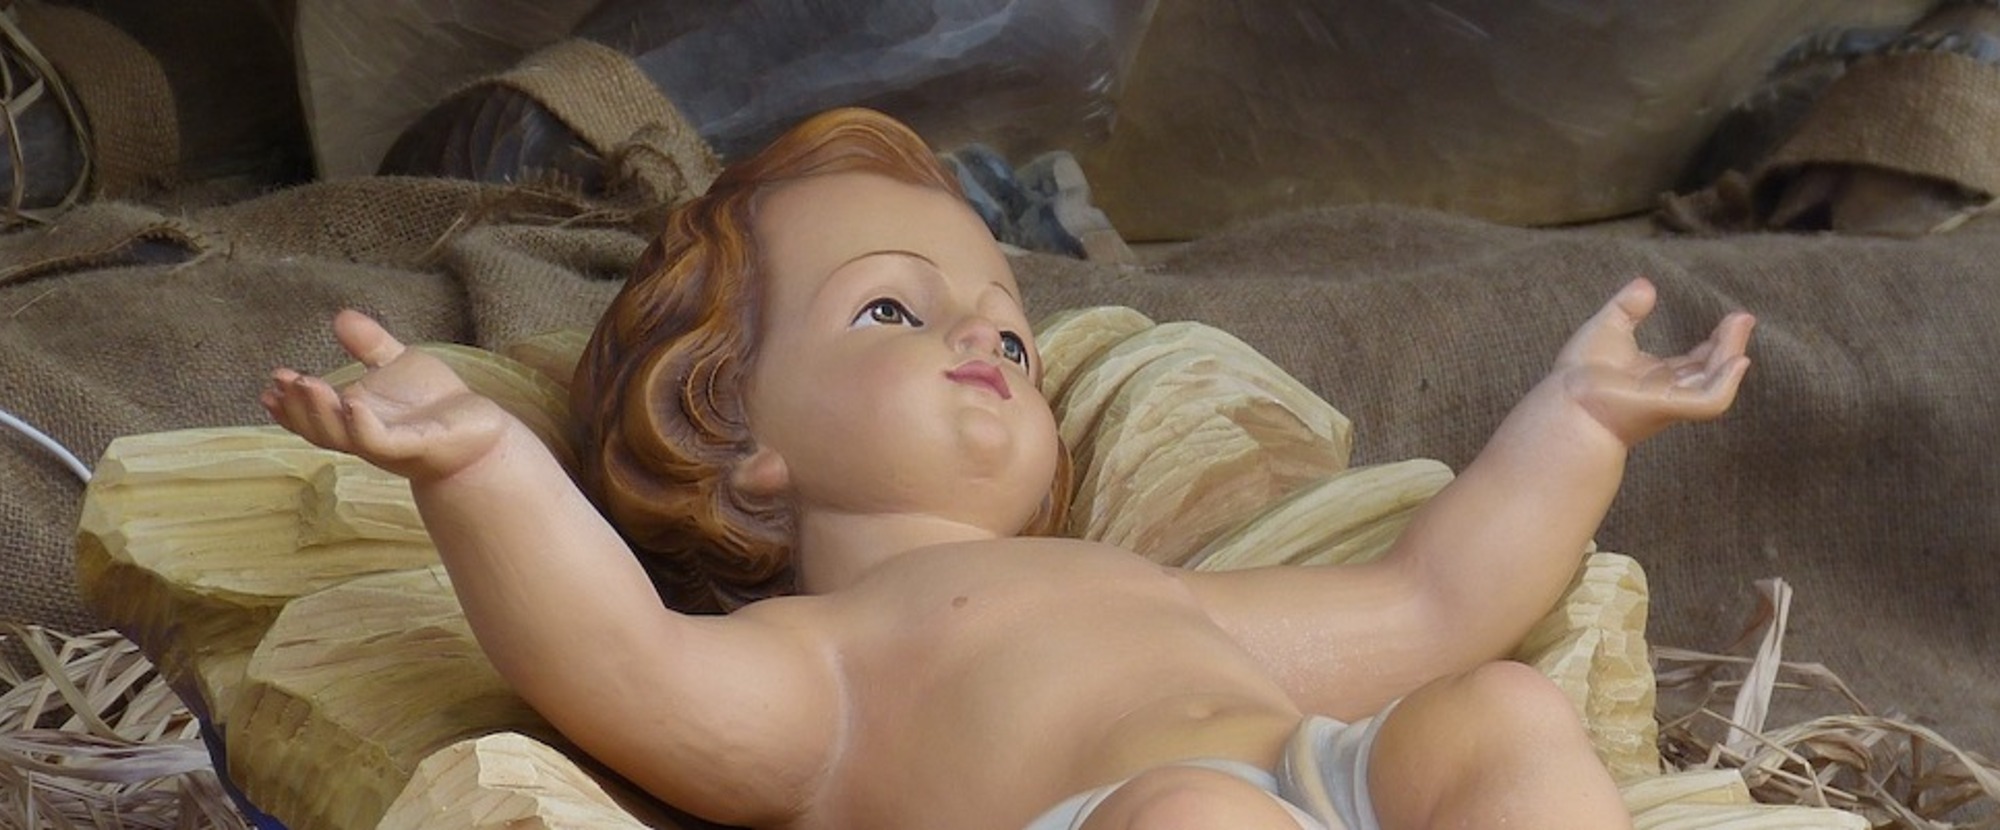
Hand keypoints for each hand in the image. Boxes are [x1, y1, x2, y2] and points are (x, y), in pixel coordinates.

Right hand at [261, 311, 511, 481]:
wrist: (481, 433)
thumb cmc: (437, 405)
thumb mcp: (400, 366)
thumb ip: (371, 346)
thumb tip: (341, 316)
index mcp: (355, 418)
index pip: (312, 417)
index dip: (288, 406)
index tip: (268, 385)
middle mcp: (365, 434)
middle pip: (320, 429)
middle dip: (297, 407)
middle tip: (280, 381)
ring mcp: (388, 444)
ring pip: (344, 437)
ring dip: (321, 414)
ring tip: (306, 384)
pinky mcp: (415, 446)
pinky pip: (381, 441)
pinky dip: (363, 425)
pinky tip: (354, 403)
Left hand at [1555, 278, 1754, 445]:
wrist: (1563, 402)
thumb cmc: (1577, 375)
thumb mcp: (1607, 329)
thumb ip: (1627, 308)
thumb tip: (1646, 284)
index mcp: (1656, 378)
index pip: (1696, 362)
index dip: (1717, 342)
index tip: (1733, 318)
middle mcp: (1668, 391)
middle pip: (1711, 369)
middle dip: (1730, 345)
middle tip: (1744, 317)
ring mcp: (1671, 401)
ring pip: (1715, 381)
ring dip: (1731, 354)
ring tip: (1739, 324)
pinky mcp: (1668, 406)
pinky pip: (1710, 401)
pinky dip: (1726, 383)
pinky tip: (1738, 360)